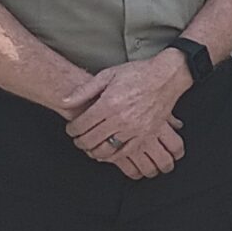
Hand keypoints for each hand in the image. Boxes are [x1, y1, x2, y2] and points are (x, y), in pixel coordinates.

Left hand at [63, 53, 190, 179]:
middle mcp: (120, 118)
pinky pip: (125, 153)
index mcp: (109, 103)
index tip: (71, 129)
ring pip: (105, 149)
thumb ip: (85, 90)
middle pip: (90, 139)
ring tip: (89, 147)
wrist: (166, 77)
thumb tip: (65, 101)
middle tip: (78, 139)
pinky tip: (107, 153)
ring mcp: (134, 129)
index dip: (72, 129)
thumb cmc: (139, 74)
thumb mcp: (108, 75)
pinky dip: (112, 156)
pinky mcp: (145, 135)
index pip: (82, 124)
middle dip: (79, 141)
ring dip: (93, 151)